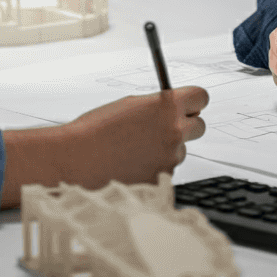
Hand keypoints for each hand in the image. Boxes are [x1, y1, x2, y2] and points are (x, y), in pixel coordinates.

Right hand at [1, 86, 207, 207]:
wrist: (75, 160)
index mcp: (167, 106)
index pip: (202, 97)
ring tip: (136, 149)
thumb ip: (158, 105)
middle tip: (165, 128)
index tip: (190, 105)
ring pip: (180, 150)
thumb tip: (173, 108)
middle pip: (199, 126)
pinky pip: (167, 169)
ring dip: (166, 149)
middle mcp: (174, 131)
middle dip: (186, 125)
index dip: (194, 101)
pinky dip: (155, 167)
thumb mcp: (131, 104)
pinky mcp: (162, 179)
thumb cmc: (96, 130)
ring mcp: (170, 158)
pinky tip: (133, 164)